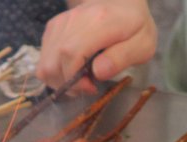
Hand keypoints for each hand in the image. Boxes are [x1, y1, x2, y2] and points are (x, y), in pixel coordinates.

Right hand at [38, 0, 156, 94]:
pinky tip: (73, 69)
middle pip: (51, 64)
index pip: (70, 55)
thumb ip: (122, 58)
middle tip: (88, 85)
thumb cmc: (135, 26)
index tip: (92, 87)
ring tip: (80, 79)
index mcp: (98, 23)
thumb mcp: (142, 45)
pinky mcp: (53, 27)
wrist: (121, 1)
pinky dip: (55, 70)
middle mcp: (73, 20)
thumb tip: (98, 72)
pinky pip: (44, 58)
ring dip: (59, 80)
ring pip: (44, 64)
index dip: (76, 80)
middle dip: (66, 84)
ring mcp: (60, 23)